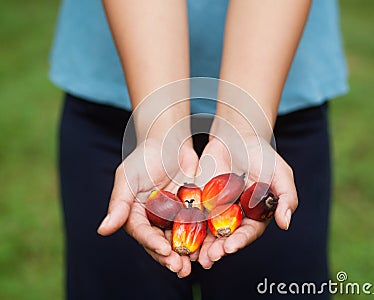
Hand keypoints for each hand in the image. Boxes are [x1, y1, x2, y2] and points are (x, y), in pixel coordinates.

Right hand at [97, 137, 198, 277]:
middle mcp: (154, 219)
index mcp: (136, 214)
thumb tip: (102, 231)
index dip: (152, 244)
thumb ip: (118, 204)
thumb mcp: (128, 177)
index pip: (142, 233)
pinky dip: (202, 239)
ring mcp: (173, 216)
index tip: (164, 250)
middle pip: (161, 243)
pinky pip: (196, 227)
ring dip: (186, 254)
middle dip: (170, 257)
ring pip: (179, 240)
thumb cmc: (145, 155)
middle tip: (180, 269)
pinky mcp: (191, 210)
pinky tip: (209, 247)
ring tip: (195, 265)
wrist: (171, 140)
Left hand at [194, 134, 297, 268]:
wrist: (235, 136)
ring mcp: (217, 210)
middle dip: (218, 249)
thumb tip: (285, 223)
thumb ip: (286, 197)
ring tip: (195, 256)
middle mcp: (236, 216)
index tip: (231, 247)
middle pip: (226, 238)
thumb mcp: (279, 172)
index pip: (249, 232)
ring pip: (208, 232)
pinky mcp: (200, 201)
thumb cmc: (261, 153)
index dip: (240, 241)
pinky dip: (187, 227)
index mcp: (256, 214)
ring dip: (202, 245)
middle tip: (210, 258)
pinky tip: (179, 236)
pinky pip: (192, 216)